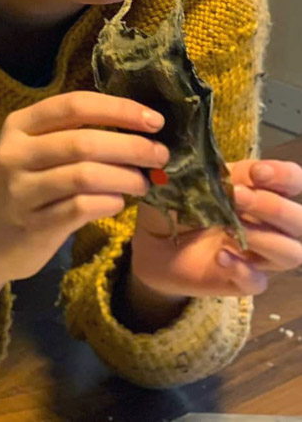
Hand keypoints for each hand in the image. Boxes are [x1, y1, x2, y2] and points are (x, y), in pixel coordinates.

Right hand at [0, 91, 164, 282]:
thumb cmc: (25, 187)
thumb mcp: (35, 152)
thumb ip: (73, 134)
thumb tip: (139, 128)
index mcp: (18, 125)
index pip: (74, 105)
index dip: (119, 110)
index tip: (155, 121)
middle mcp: (14, 154)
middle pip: (83, 142)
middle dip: (132, 147)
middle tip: (159, 156)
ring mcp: (20, 191)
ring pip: (85, 176)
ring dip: (125, 178)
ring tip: (142, 183)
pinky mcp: (32, 224)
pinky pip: (82, 208)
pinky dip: (110, 203)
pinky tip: (117, 203)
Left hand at [131, 158, 301, 298]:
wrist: (151, 243)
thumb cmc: (176, 207)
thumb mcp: (187, 182)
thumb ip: (206, 171)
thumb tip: (209, 157)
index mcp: (261, 193)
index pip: (293, 182)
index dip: (285, 176)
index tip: (257, 172)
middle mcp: (269, 226)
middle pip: (299, 221)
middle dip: (273, 206)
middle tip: (237, 196)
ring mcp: (259, 256)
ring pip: (292, 253)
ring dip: (266, 238)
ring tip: (229, 227)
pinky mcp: (241, 281)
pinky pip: (258, 282)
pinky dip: (244, 270)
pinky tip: (221, 257)